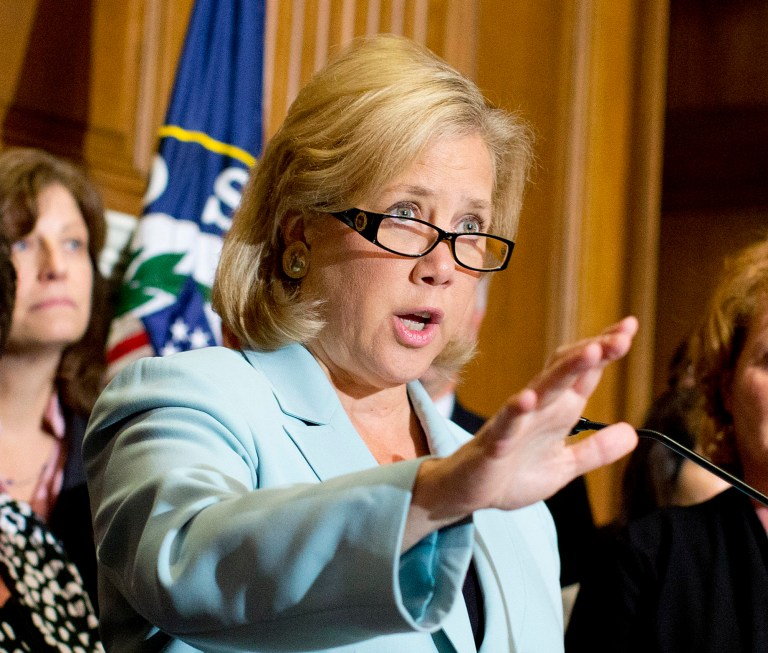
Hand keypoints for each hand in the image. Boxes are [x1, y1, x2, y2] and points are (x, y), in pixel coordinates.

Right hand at [404, 316, 638, 548]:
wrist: (468, 493)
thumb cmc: (513, 474)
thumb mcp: (564, 466)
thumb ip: (596, 450)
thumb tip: (632, 433)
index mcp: (558, 412)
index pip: (585, 374)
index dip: (606, 351)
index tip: (629, 327)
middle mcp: (539, 409)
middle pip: (568, 371)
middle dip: (594, 351)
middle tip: (622, 334)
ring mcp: (516, 422)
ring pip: (542, 389)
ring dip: (566, 369)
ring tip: (591, 351)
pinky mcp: (495, 443)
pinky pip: (506, 423)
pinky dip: (516, 410)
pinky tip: (528, 399)